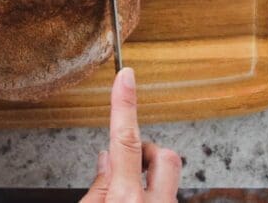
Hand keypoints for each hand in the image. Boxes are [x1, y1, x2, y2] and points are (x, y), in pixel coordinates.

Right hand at [81, 68, 181, 201]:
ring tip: (127, 199)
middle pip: (165, 156)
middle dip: (148, 152)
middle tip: (129, 165)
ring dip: (148, 180)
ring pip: (169, 179)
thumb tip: (106, 161)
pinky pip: (168, 196)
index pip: (125, 141)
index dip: (124, 104)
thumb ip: (98, 188)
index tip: (126, 77)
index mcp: (127, 201)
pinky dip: (152, 197)